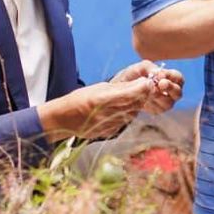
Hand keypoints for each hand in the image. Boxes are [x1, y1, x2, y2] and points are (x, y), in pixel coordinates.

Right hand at [40, 75, 159, 140]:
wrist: (65, 120)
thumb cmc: (80, 99)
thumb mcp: (99, 88)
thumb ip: (121, 87)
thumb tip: (141, 82)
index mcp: (103, 99)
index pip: (132, 93)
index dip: (143, 87)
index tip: (147, 82)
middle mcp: (109, 114)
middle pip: (136, 103)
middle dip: (142, 95)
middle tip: (143, 87)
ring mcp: (111, 124)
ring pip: (133, 112)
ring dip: (136, 104)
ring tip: (130, 97)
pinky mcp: (112, 131)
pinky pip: (126, 120)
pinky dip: (128, 113)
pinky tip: (121, 108)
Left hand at [111, 60, 183, 113]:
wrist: (119, 90)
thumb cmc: (132, 76)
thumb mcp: (138, 67)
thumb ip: (149, 67)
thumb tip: (157, 74)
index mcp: (168, 77)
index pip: (178, 78)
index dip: (171, 77)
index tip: (160, 76)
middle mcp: (169, 91)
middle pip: (178, 92)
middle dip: (170, 88)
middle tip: (161, 84)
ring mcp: (163, 102)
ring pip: (169, 103)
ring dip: (158, 98)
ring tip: (147, 92)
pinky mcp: (156, 111)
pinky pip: (158, 110)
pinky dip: (151, 105)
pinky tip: (143, 100)